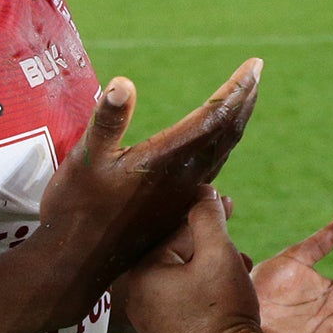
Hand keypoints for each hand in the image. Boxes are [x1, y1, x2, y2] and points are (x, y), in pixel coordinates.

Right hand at [33, 61, 261, 324]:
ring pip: (222, 152)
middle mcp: (182, 180)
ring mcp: (180, 197)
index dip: (237, 89)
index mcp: (166, 162)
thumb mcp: (84, 161)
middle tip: (257, 72)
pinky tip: (216, 143)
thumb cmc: (75, 210)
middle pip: (227, 133)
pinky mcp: (172, 209)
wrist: (75, 267)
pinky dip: (221, 144)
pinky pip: (210, 168)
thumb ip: (107, 122)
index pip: (214, 118)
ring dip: (235, 122)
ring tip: (243, 100)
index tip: (256, 64)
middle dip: (243, 100)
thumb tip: (122, 83)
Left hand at [120, 193, 261, 332]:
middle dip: (208, 240)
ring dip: (210, 265)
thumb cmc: (223, 311)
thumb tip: (201, 190)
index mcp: (140, 274)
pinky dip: (203, 290)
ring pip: (180, 278)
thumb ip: (208, 216)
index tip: (229, 204)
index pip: (172, 230)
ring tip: (241, 264)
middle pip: (174, 254)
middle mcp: (136, 298)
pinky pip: (180, 302)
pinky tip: (227, 289)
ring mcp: (148, 322)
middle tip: (235, 231)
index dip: (203, 213)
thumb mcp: (220, 254)